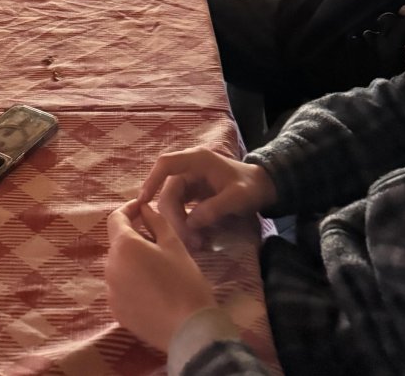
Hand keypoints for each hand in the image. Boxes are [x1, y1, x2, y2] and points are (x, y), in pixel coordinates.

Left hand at [105, 199, 215, 352]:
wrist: (188, 329)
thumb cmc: (184, 281)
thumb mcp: (174, 244)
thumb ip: (156, 221)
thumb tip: (144, 209)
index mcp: (123, 247)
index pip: (116, 218)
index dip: (129, 209)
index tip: (143, 208)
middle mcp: (110, 267)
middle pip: (117, 243)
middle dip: (133, 237)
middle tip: (158, 240)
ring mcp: (110, 292)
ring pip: (118, 266)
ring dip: (132, 260)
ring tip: (157, 267)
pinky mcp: (116, 311)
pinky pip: (119, 287)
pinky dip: (130, 281)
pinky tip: (151, 288)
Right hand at [137, 146, 274, 246]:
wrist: (262, 188)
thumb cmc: (250, 187)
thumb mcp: (237, 197)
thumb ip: (215, 208)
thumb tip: (191, 223)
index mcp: (196, 160)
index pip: (166, 164)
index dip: (152, 180)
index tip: (143, 202)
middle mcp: (189, 168)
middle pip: (168, 191)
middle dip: (174, 218)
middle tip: (189, 242)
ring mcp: (190, 181)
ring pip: (172, 203)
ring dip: (179, 224)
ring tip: (196, 245)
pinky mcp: (192, 194)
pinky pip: (180, 209)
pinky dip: (184, 225)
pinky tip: (195, 239)